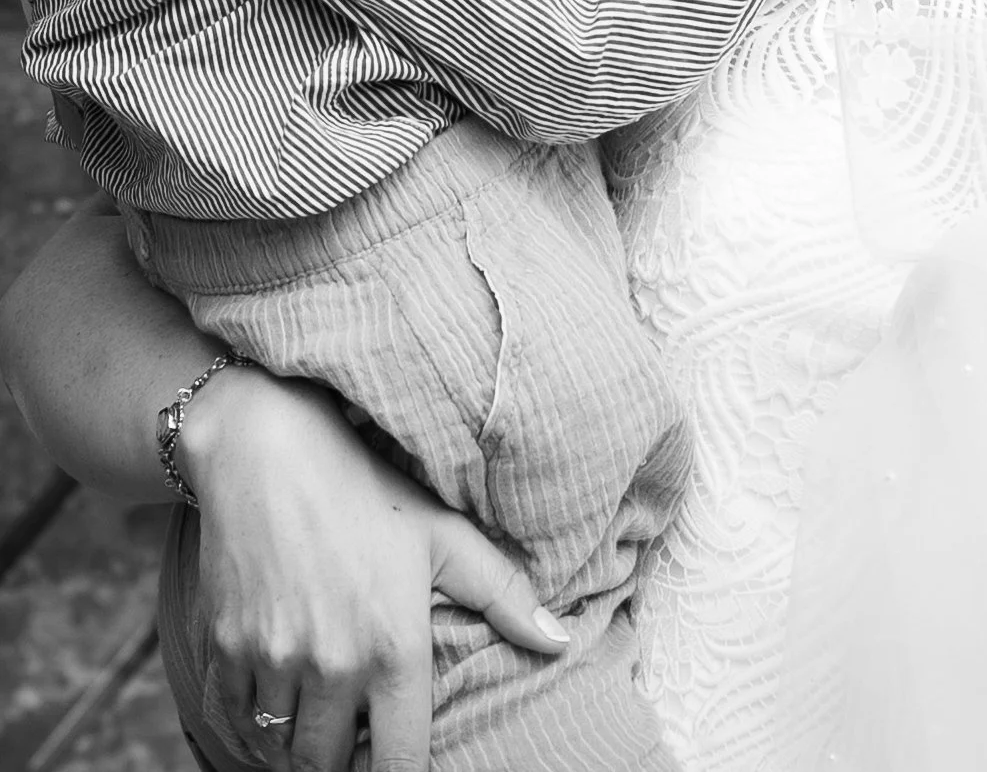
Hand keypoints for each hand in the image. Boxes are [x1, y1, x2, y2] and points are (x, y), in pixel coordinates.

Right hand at [180, 370, 566, 771]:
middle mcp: (331, 667)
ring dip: (296, 742)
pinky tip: (273, 700)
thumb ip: (503, 594)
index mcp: (393, 649)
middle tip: (355, 728)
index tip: (398, 755)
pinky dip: (251, 726)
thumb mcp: (442, 533)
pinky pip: (233, 722)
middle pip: (329, 766)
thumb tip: (560, 643)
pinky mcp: (224, 649)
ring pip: (280, 750)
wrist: (266, 449)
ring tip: (317, 714)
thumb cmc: (363, 487)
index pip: (400, 766)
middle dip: (344, 759)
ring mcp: (272, 662)